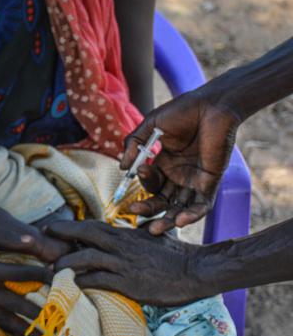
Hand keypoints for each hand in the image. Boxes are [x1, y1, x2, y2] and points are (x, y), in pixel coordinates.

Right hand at [0, 203, 69, 335]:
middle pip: (11, 303)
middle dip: (34, 310)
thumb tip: (33, 240)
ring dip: (19, 326)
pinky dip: (2, 326)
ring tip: (39, 334)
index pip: (17, 275)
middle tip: (54, 316)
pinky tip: (13, 331)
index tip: (55, 277)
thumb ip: (6, 235)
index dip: (38, 276)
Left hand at [47, 220, 210, 305]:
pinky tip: (76, 283)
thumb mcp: (149, 237)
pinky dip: (85, 280)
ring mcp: (123, 263)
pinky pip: (100, 280)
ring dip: (68, 261)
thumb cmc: (173, 254)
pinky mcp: (129, 282)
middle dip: (63, 232)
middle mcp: (121, 245)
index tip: (55, 227)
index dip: (72, 226)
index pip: (92, 225)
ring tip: (53, 267)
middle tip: (44, 233)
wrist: (194, 270)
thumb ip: (130, 235)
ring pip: (87, 257)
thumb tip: (118, 234)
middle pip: (85, 234)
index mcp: (125, 233)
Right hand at [121, 90, 240, 234]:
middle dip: (149, 209)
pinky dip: (192, 215)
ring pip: (180, 207)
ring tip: (154, 230)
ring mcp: (194, 180)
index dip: (142, 182)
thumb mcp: (150, 126)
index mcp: (163, 163)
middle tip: (135, 212)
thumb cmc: (182, 111)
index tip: (138, 171)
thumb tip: (122, 169)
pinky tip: (180, 221)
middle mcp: (178, 175)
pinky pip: (202, 205)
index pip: (150, 182)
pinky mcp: (210, 182)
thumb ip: (134, 145)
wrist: (211, 105)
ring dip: (168, 220)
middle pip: (162, 200)